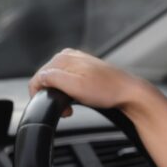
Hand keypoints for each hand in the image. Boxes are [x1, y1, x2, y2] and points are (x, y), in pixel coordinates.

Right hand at [27, 48, 146, 116]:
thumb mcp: (75, 86)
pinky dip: (68, 93)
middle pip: (46, 80)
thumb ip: (53, 79)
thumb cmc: (107, 91)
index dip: (40, 95)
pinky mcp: (83, 69)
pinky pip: (66, 82)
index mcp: (63, 58)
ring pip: (56, 82)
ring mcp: (76, 62)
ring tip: (72, 106)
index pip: (38, 77)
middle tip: (65, 110)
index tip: (52, 107)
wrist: (128, 93)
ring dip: (60, 96)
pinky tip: (77, 100)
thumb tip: (39, 77)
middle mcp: (68, 56)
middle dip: (51, 96)